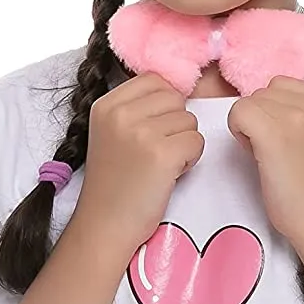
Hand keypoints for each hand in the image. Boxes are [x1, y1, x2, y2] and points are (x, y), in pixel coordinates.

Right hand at [74, 73, 203, 254]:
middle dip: (175, 124)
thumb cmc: (114, 182)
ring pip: (190, 120)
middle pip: (175, 98)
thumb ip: (136, 107)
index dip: (164, 104)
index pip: (155, 79)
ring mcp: (141, 132)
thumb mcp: (111, 132)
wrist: (106, 224)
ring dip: (183, 143)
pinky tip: (170, 174)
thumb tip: (175, 88)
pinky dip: (190, 160)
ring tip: (160, 164)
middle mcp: (121, 113)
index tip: (153, 129)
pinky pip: (197, 141)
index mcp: (107, 104)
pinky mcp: (162, 154)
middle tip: (156, 151)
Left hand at [227, 77, 303, 252]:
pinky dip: (238, 133)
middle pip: (262, 92)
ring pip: (247, 102)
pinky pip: (237, 113)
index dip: (274, 113)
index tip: (288, 142)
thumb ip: (296, 111)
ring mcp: (296, 116)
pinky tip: (256, 155)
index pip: (279, 85)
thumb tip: (258, 101)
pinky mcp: (274, 133)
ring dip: (249, 127)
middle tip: (278, 152)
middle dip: (262, 119)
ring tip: (270, 156)